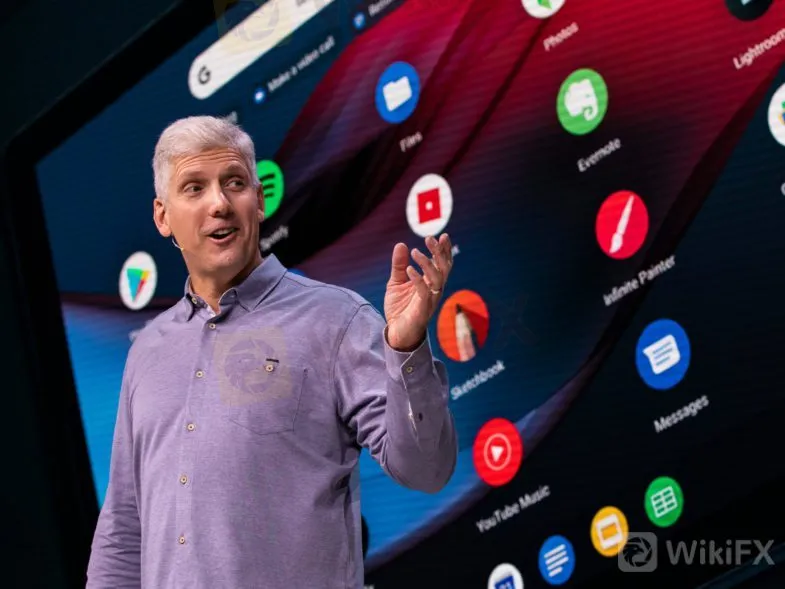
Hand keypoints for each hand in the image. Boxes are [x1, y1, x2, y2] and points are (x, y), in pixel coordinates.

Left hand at [384, 234, 453, 350]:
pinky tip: (409, 270)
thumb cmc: (400, 308)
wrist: (395, 332)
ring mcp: (430, 300)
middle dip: (439, 253)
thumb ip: (399, 265)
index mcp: (431, 283)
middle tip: (429, 238)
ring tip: (415, 252)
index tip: (442, 236)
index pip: (442, 264)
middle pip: (444, 269)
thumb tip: (401, 244)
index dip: (444, 250)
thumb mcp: (396, 282)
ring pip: (437, 279)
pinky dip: (418, 280)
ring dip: (427, 263)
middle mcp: (434, 290)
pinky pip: (424, 293)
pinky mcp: (422, 310)